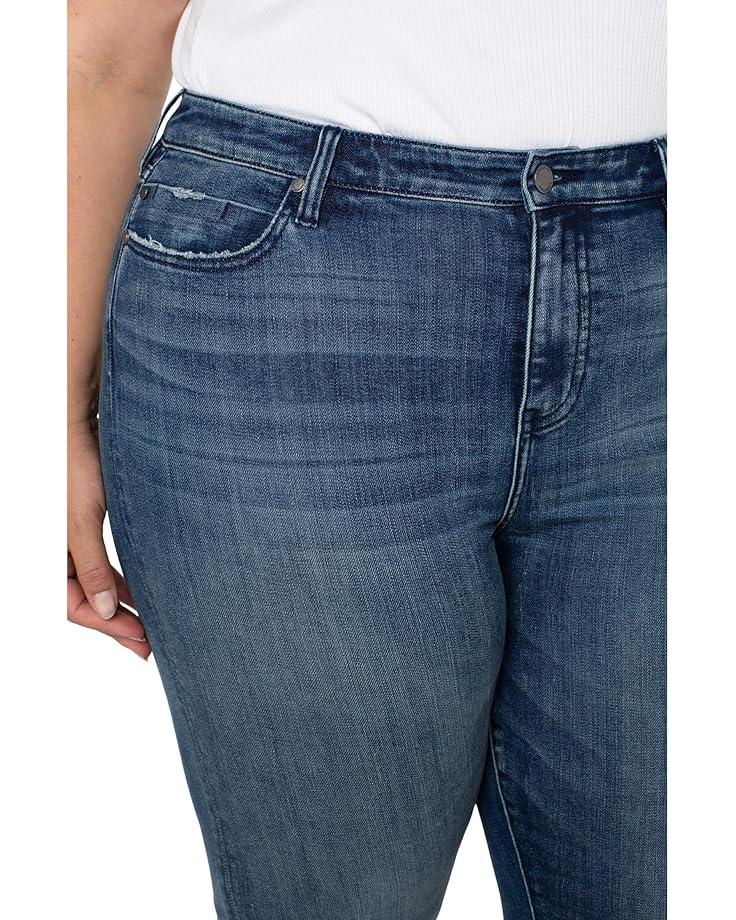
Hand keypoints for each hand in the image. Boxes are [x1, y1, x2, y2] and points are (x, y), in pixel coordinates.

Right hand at [67, 424, 150, 659]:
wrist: (79, 426)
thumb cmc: (74, 467)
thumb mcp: (82, 522)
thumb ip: (91, 568)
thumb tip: (108, 610)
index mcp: (44, 556)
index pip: (74, 606)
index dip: (108, 627)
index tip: (141, 639)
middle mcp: (54, 553)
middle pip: (84, 600)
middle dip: (117, 622)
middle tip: (149, 643)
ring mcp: (67, 543)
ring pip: (93, 585)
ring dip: (121, 602)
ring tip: (150, 621)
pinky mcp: (83, 530)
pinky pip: (98, 566)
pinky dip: (119, 580)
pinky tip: (141, 590)